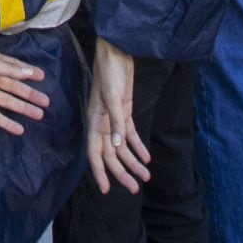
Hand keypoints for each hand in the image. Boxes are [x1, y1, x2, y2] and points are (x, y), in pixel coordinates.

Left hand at [0, 48, 50, 134]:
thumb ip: (8, 69)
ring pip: (9, 102)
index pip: (15, 69)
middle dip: (31, 94)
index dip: (28, 72)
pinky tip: (20, 129)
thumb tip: (29, 72)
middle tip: (46, 102)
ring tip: (39, 115)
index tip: (42, 76)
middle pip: (15, 88)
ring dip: (24, 108)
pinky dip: (7, 123)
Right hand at [86, 40, 149, 193]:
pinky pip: (131, 134)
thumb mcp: (113, 97)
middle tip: (135, 188)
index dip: (99, 172)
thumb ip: (116, 122)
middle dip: (122, 172)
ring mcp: (114, 118)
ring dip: (133, 162)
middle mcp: (103, 123)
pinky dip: (138, 147)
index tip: (106, 190)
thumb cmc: (110, 71)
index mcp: (95, 121)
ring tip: (146, 176)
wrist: (116, 51)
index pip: (95, 153)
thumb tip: (117, 146)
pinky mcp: (125, 111)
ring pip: (123, 147)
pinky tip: (146, 158)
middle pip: (111, 155)